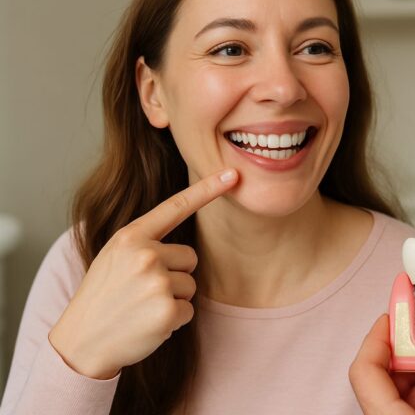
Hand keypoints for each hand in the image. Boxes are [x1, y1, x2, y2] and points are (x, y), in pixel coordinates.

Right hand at [48, 169, 238, 378]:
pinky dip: (174, 320)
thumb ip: (145, 242)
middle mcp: (145, 255)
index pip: (176, 207)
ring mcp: (157, 283)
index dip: (208, 189)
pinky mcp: (167, 310)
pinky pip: (189, 310)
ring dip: (173, 298)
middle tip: (143, 290)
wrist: (81, 341)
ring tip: (142, 307)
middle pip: (190, 257)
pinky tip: (148, 323)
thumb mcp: (114, 256)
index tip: (233, 174)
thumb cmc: (104, 296)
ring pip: (191, 285)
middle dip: (174, 274)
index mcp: (131, 237)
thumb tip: (183, 240)